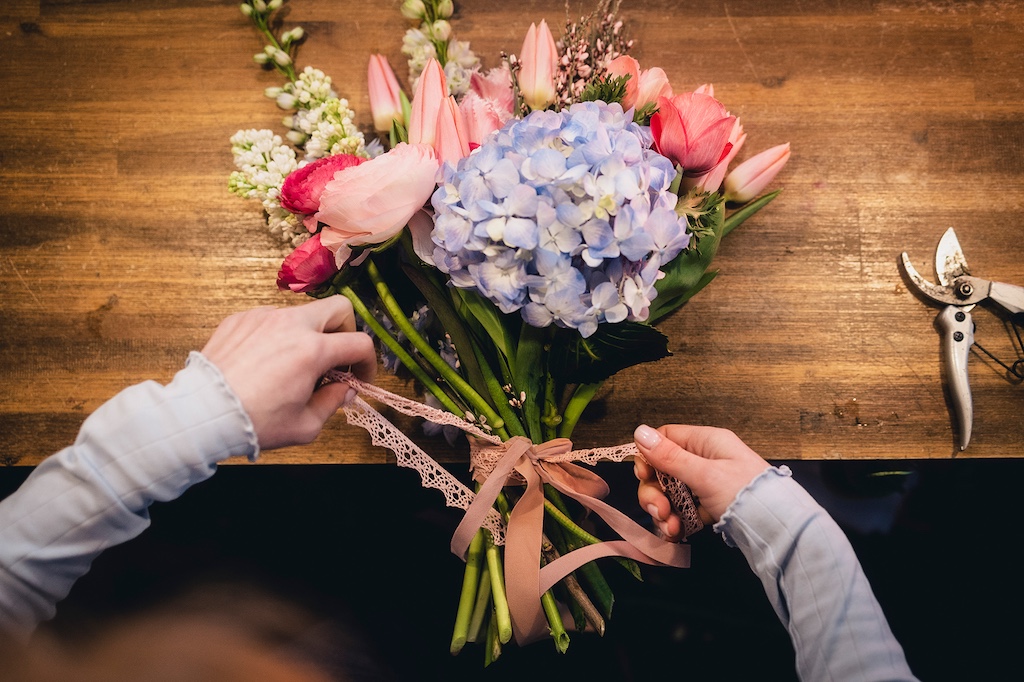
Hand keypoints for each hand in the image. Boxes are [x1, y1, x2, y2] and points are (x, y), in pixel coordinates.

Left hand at [200, 297, 376, 449]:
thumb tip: (344, 389)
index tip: (359, 378)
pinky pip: (271, 319)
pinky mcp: (241, 319)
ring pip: (302, 313)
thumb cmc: (255, 422)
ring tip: (295, 364)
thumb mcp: (305, 425)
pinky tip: (265, 361)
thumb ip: (333, 403)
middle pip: (339, 308)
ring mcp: (264, 317)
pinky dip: (278, 336)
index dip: (368, 363)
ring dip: (309, 334)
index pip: (359, 343)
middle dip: (345, 331)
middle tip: (335, 358)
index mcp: (313, 350)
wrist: (202, 414)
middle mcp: (291, 325)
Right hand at [633, 424, 769, 539]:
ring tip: (671, 526)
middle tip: (659, 510)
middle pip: (664, 469)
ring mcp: (708, 482)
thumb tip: (640, 432)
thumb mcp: (705, 474)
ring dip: (664, 510)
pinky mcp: (711, 504)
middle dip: (656, 492)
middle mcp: (706, 458)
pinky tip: (677, 532)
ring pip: (672, 492)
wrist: (778, 527)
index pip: (666, 438)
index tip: (644, 475)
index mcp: (707, 441)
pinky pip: (684, 509)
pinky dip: (677, 521)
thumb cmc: (748, 494)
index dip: (649, 456)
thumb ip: (670, 456)